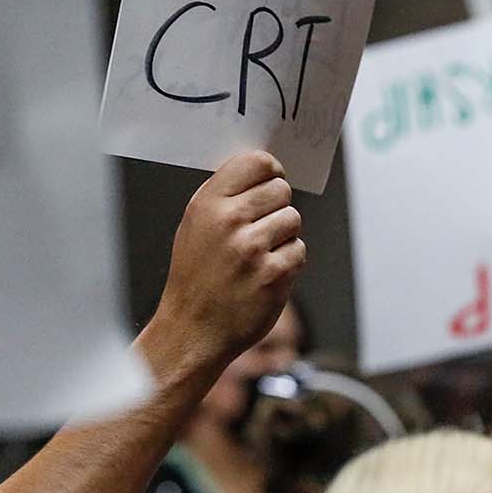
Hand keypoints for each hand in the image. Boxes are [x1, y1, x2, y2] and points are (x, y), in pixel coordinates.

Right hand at [140, 151, 306, 391]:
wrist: (192, 330)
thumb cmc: (196, 276)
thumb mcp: (195, 225)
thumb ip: (225, 195)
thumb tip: (263, 170)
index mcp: (208, 204)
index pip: (257, 162)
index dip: (271, 171)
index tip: (270, 182)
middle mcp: (230, 222)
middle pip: (281, 190)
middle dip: (276, 207)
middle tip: (259, 229)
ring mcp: (253, 249)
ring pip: (293, 219)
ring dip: (283, 236)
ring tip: (258, 255)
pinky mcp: (274, 275)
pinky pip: (298, 250)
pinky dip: (288, 262)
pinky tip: (265, 274)